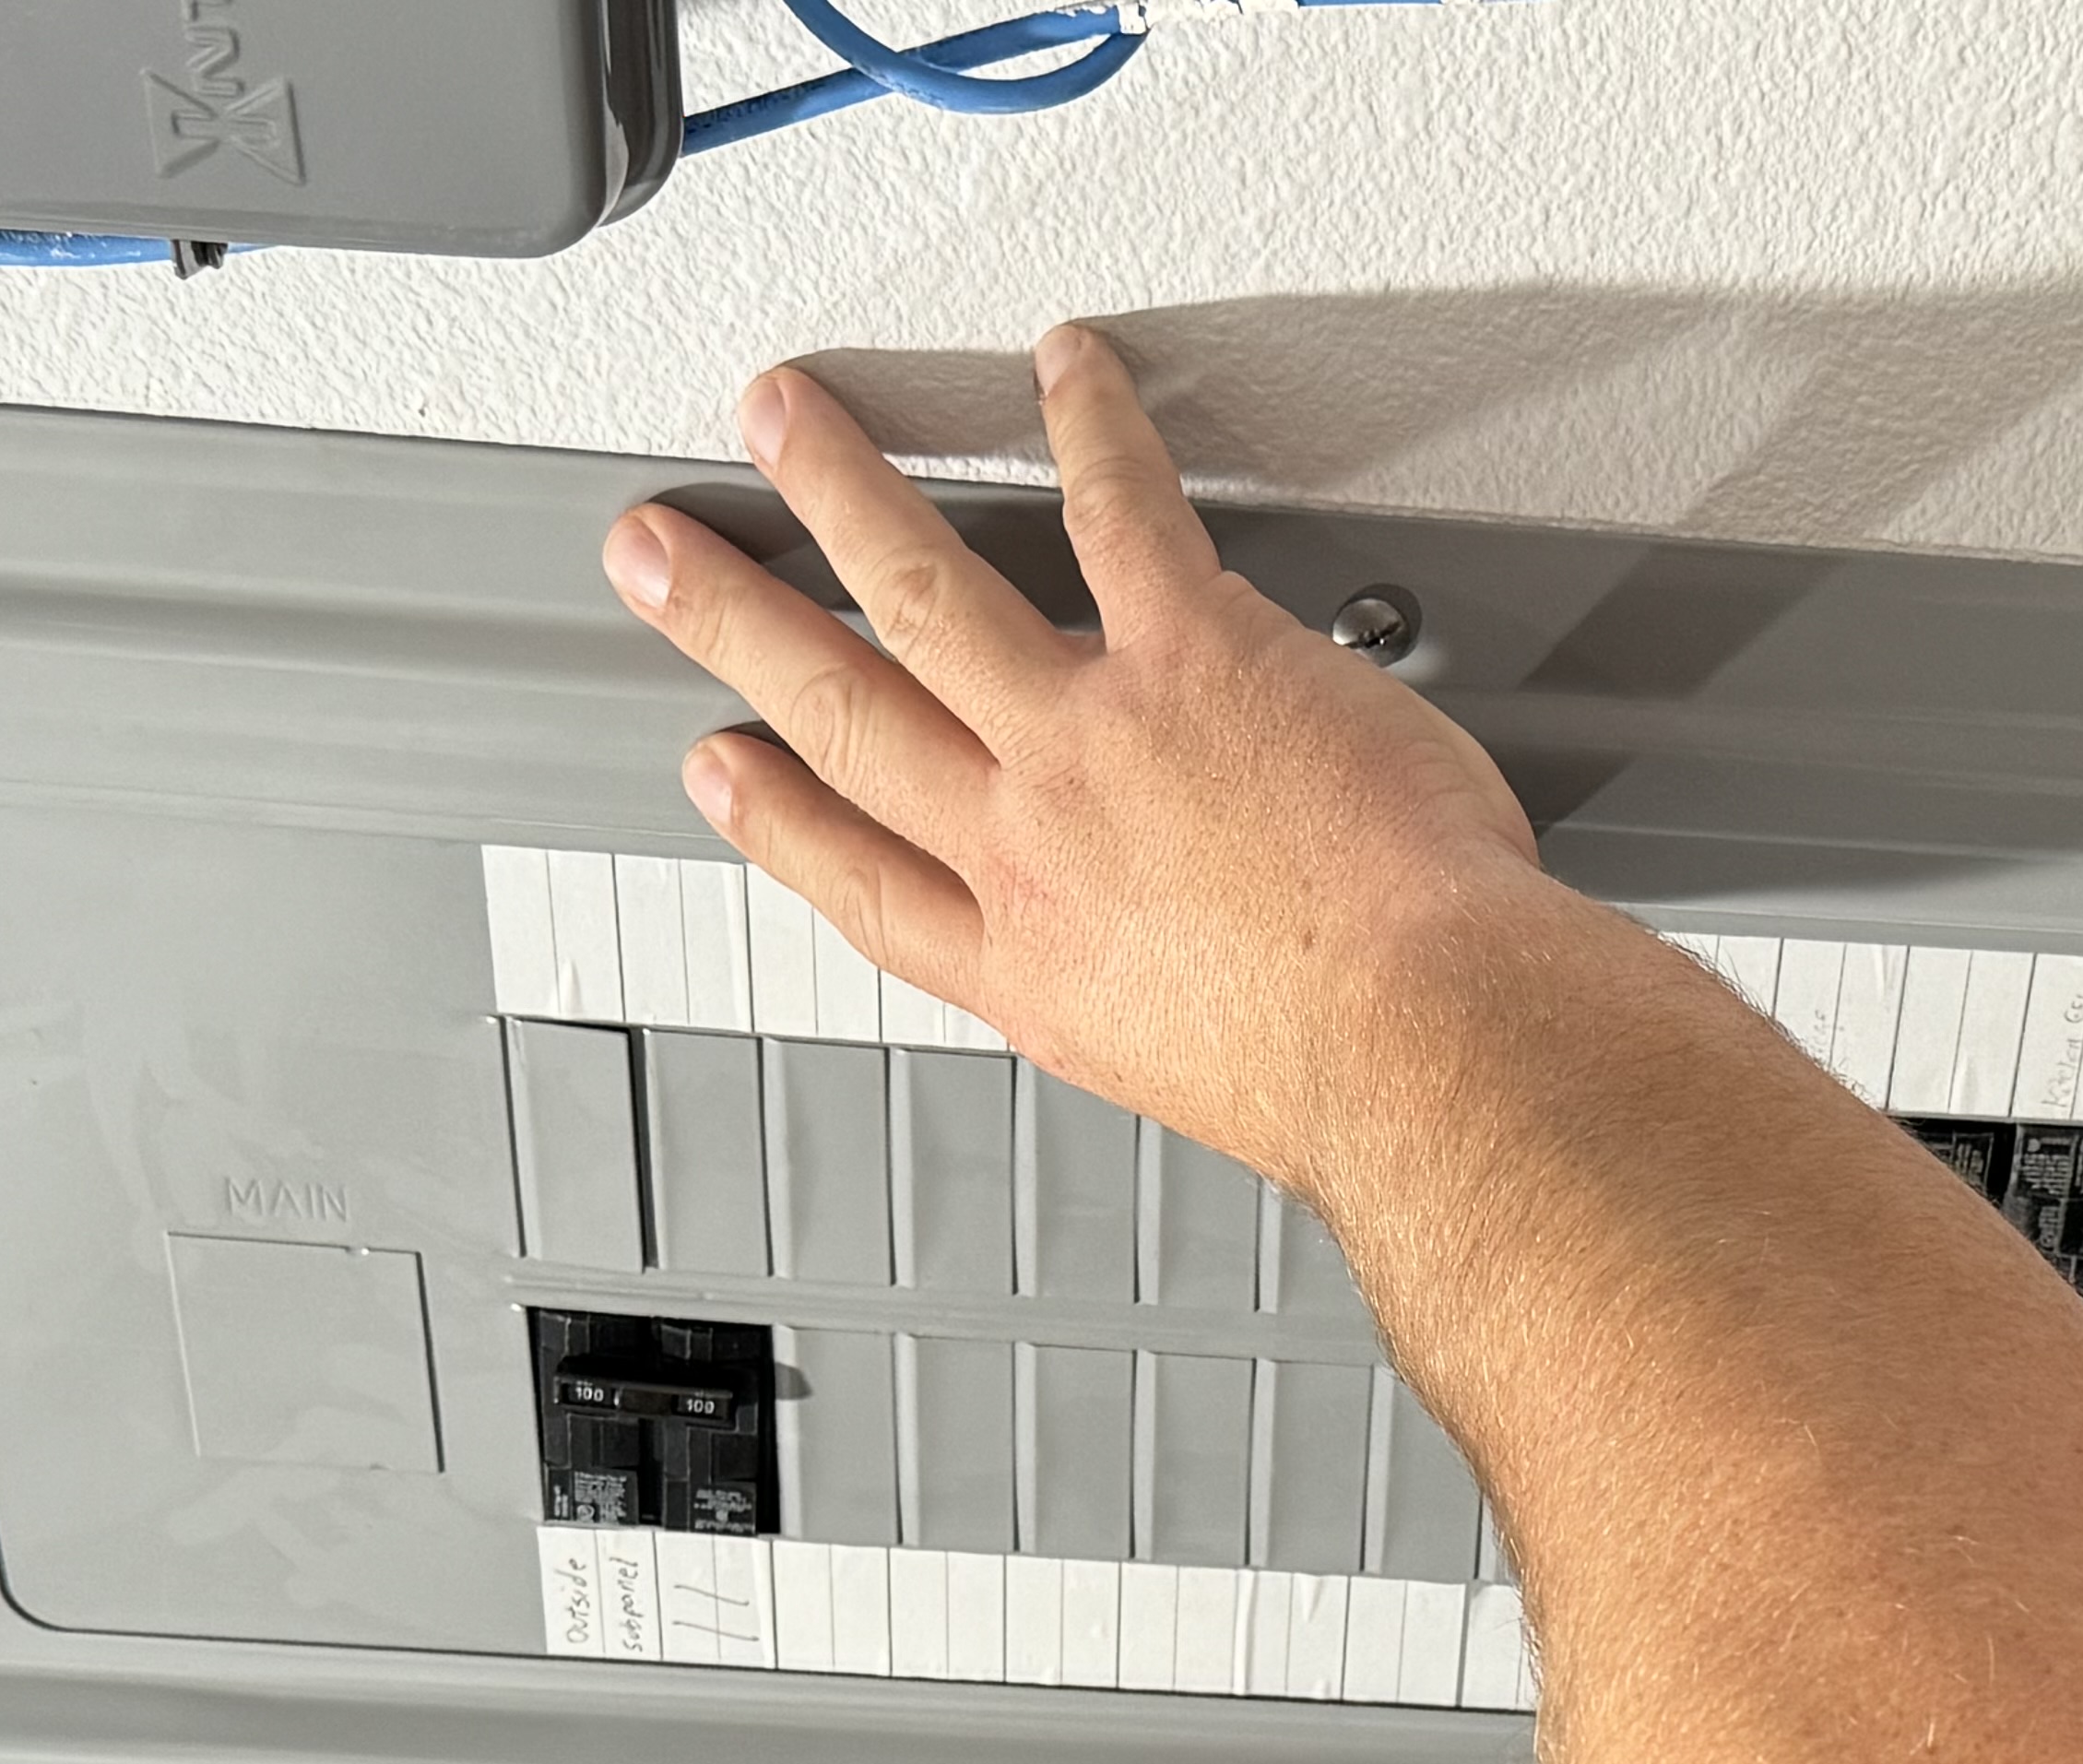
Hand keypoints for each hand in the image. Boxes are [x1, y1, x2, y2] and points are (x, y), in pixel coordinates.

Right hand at [602, 331, 1554, 1204]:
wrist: (1418, 1044)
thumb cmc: (1352, 1075)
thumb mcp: (1207, 1074)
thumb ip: (1168, 1002)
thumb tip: (1219, 977)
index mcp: (1031, 968)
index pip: (864, 879)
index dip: (776, 818)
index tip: (725, 768)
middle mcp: (1031, 847)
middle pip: (844, 714)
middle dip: (737, 624)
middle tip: (663, 559)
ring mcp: (1093, 740)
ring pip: (925, 592)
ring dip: (844, 490)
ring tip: (784, 418)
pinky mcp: (1189, 654)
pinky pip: (1118, 510)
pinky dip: (1088, 426)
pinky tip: (1062, 370)